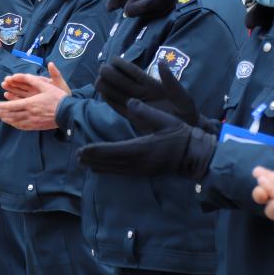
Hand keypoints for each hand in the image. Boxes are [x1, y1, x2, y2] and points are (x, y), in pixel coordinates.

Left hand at [0, 62, 68, 129]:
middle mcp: (30, 113)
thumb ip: (34, 81)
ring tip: (0, 117)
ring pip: (17, 121)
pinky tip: (12, 123)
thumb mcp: (47, 86)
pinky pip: (24, 126)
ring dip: (7, 119)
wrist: (69, 113)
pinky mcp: (38, 126)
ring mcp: (33, 121)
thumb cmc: (58, 98)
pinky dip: (16, 125)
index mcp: (31, 103)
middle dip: (1, 113)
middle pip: (12, 114)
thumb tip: (25, 75)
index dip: (3, 106)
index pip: (13, 105)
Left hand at [78, 99, 216, 178]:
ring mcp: (141, 169)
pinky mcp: (144, 172)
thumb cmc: (181, 136)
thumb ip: (146, 112)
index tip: (82, 150)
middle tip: (77, 156)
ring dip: (98, 166)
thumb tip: (130, 101)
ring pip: (114, 168)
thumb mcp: (165, 120)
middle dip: (93, 159)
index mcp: (142, 148)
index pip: (113, 150)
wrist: (196, 155)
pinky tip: (99, 169)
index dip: (96, 150)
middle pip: (110, 161)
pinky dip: (108, 170)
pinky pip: (121, 172)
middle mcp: (138, 161)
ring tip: (83, 163)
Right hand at [96, 60, 206, 127]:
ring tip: (98, 81)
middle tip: (102, 69)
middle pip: (124, 82)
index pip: (136, 73)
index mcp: (153, 86)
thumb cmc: (186, 112)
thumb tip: (161, 62)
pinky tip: (103, 95)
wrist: (187, 130)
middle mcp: (142, 93)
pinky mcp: (134, 116)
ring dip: (108, 87)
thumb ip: (171, 81)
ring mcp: (137, 104)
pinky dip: (111, 101)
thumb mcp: (182, 96)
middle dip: (113, 75)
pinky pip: (120, 107)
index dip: (124, 66)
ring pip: (119, 93)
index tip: (113, 59)